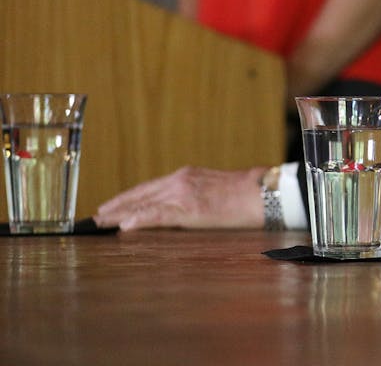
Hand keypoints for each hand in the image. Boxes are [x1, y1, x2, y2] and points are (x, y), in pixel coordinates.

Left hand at [94, 166, 266, 230]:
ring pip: (143, 204)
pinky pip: (158, 215)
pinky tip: (124, 227)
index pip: (148, 188)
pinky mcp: (189, 208)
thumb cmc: (244, 194)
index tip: (110, 207)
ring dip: (120, 214)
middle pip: (140, 194)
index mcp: (186, 175)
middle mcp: (180, 180)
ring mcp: (183, 193)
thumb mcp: (212, 188)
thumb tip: (177, 210)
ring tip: (101, 223)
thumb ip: (191, 195)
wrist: (263, 192)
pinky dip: (139, 220)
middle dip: (116, 206)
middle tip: (96, 217)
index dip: (127, 198)